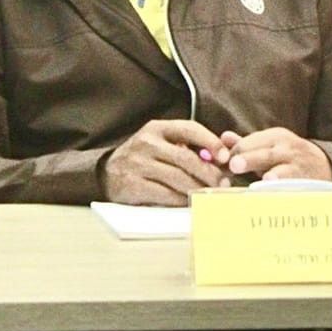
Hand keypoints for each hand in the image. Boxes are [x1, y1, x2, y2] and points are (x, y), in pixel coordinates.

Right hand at [101, 119, 230, 205]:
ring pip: (179, 179)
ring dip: (199, 189)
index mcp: (157, 128)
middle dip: (210, 173)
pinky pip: (165, 195)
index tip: (226, 157)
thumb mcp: (160, 143)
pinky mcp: (132, 185)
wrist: (105, 172)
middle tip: (224, 184)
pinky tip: (191, 203)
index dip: (211, 142)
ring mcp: (138, 164)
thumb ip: (186, 146)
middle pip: (187, 158)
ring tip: (212, 195)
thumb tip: (220, 160)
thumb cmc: (143, 158)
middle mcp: (146, 143)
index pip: (190, 129)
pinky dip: (182, 200)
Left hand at [217, 128, 331, 183]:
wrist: (324, 164)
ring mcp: (298, 167)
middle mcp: (287, 149)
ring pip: (284, 171)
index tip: (219, 167)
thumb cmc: (287, 156)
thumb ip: (246, 143)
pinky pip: (296, 188)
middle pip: (265, 154)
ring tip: (265, 180)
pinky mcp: (306, 183)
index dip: (231, 156)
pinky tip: (279, 197)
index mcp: (275, 137)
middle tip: (234, 165)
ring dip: (274, 176)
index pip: (249, 144)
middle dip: (250, 159)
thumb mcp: (270, 145)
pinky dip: (287, 193)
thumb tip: (223, 138)